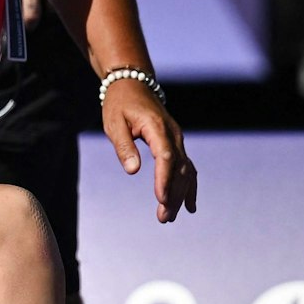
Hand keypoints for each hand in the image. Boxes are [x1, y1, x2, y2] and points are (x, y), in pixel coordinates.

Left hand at [101, 79, 198, 222]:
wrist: (132, 85)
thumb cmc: (119, 104)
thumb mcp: (114, 124)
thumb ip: (124, 147)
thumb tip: (133, 170)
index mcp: (158, 127)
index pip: (166, 157)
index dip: (165, 179)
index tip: (160, 200)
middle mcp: (173, 134)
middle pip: (179, 168)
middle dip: (172, 195)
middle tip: (163, 218)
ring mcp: (178, 139)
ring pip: (185, 170)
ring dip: (179, 195)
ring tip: (168, 217)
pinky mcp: (176, 144)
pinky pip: (187, 167)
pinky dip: (189, 187)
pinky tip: (189, 206)